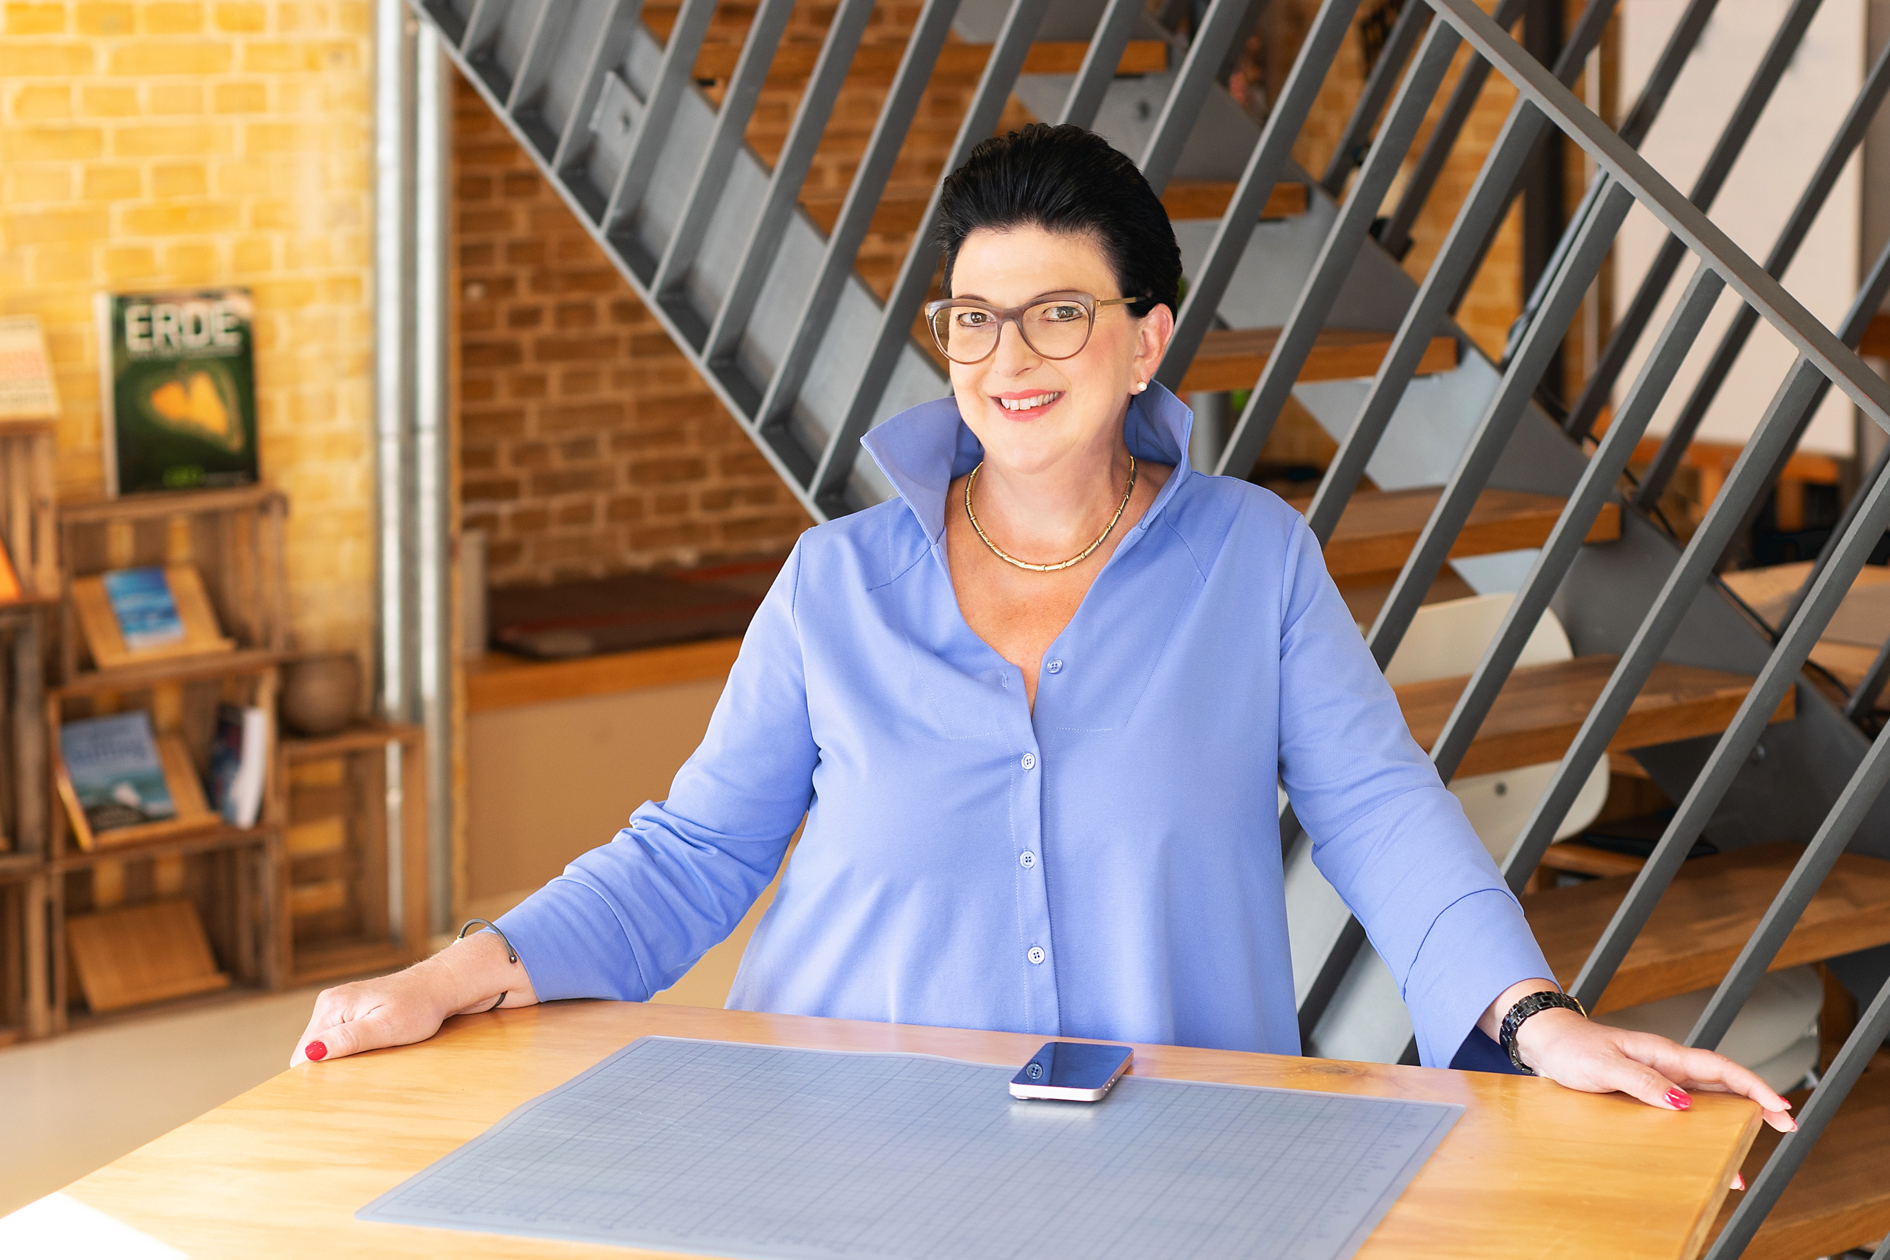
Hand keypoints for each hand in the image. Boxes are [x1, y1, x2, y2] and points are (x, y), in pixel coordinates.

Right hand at [288, 931, 536, 1066]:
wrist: (438, 987)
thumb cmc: (419, 1007)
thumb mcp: (386, 1027)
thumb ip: (349, 1039)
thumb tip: (311, 1052)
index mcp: (332, 1006)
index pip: (303, 1053)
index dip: (316, 1074)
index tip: (338, 1085)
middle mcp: (328, 1003)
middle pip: (309, 1050)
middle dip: (328, 1067)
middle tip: (358, 1074)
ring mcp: (337, 1005)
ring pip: (322, 1046)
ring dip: (338, 1059)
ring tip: (366, 1060)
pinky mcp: (347, 1011)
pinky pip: (335, 1038)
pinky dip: (346, 1050)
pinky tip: (366, 1052)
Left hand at [1513, 1006, 1797, 1133]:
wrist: (1549, 1044)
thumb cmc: (1572, 1048)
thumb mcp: (1605, 1065)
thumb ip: (1642, 1081)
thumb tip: (1682, 1102)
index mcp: (1663, 1053)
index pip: (1720, 1068)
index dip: (1753, 1086)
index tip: (1779, 1105)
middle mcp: (1667, 1065)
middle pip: (1723, 1085)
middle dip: (1757, 1104)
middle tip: (1786, 1127)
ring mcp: (1659, 1078)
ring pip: (1707, 1101)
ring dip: (1732, 1122)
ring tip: (1746, 1155)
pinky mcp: (1647, 1092)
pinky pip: (1683, 1110)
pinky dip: (1702, 1127)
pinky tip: (1707, 1146)